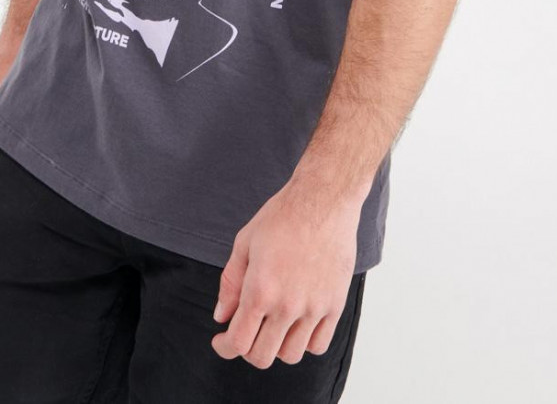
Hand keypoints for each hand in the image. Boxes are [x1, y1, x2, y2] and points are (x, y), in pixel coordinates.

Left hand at [210, 177, 360, 368]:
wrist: (323, 200)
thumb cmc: (282, 216)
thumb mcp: (245, 243)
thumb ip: (230, 284)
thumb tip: (221, 317)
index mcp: (260, 290)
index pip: (238, 342)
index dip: (224, 347)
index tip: (222, 341)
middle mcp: (287, 306)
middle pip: (262, 356)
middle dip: (247, 348)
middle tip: (246, 330)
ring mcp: (314, 308)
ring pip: (290, 356)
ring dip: (276, 347)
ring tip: (272, 325)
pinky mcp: (335, 305)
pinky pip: (318, 345)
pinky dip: (304, 343)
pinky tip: (296, 324)